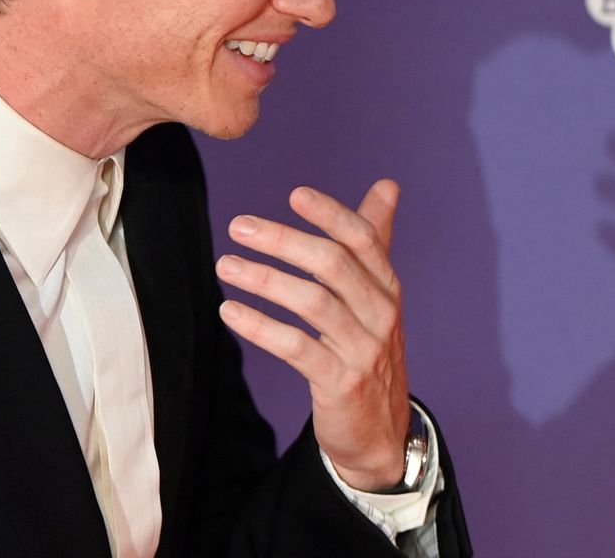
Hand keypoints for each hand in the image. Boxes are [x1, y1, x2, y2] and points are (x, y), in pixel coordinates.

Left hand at [216, 179, 411, 490]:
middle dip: (284, 241)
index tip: (295, 195)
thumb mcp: (377, 296)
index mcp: (388, 287)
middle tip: (240, 227)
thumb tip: (387, 184)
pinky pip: (297, 348)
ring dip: (265, 279)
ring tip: (226, 266)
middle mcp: (382, 313)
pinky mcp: (341, 382)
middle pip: (333, 265)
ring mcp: (364, 349)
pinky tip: (230, 311)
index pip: (363, 240)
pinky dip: (261, 327)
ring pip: (313, 302)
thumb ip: (375, 240)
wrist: (381, 431)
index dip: (331, 214)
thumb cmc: (370, 351)